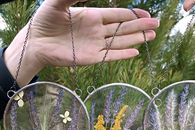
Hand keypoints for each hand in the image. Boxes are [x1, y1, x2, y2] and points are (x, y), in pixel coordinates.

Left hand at [4, 0, 158, 86]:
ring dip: (136, 39)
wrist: (36, 43)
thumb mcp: (59, 2)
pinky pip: (111, 56)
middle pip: (123, 28)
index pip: (117, 15)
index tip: (146, 13)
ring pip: (120, 42)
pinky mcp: (92, 58)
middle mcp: (97, 31)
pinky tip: (135, 52)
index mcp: (92, 16)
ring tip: (151, 36)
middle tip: (156, 25)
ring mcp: (95, 45)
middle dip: (140, 26)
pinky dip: (123, 55)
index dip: (132, 13)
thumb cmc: (44, 20)